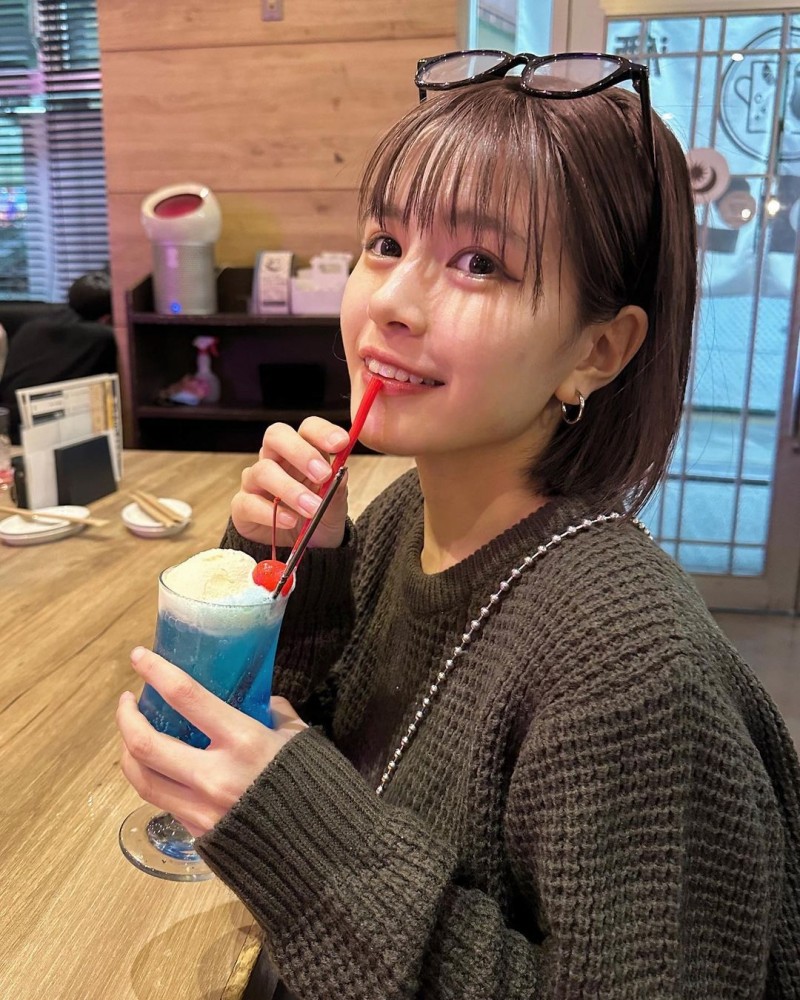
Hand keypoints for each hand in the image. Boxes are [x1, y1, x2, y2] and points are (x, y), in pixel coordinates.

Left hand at [116, 646, 306, 837]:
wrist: (321, 851)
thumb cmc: (317, 786)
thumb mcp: (298, 738)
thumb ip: (274, 714)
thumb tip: (260, 701)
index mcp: (244, 741)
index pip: (185, 696)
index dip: (156, 672)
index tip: (139, 656)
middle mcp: (215, 775)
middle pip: (146, 742)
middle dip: (126, 716)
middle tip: (128, 700)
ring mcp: (202, 809)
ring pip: (141, 778)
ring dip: (128, 750)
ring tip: (131, 734)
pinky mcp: (198, 834)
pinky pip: (162, 802)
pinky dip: (153, 779)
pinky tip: (158, 767)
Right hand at [231, 417, 350, 547]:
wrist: (308, 551)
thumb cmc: (321, 518)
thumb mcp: (336, 505)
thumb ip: (337, 488)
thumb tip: (340, 471)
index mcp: (304, 451)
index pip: (308, 428)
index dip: (322, 432)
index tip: (342, 443)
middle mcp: (276, 459)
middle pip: (276, 436)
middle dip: (300, 452)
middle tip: (322, 474)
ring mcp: (256, 481)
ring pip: (263, 470)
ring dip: (290, 489)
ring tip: (312, 509)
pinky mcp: (243, 506)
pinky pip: (249, 502)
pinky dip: (270, 513)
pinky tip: (289, 521)